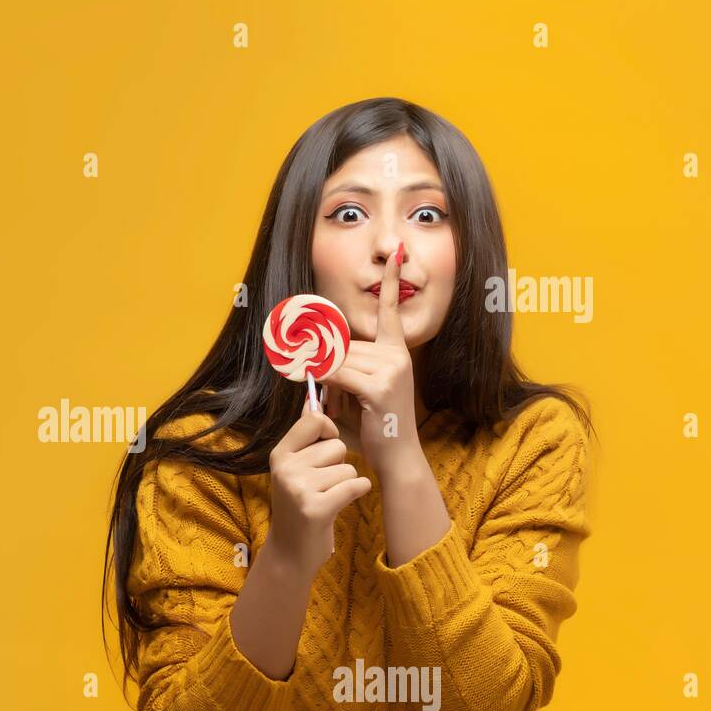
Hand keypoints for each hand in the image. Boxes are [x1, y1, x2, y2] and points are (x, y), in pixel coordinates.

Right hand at [266, 393, 372, 576]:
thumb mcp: (294, 468)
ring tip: (327, 497)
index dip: (328, 432)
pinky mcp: (316, 508)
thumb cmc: (299, 504)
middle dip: (338, 464)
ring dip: (346, 482)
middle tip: (322, 485)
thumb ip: (304, 436)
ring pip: (348, 467)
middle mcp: (286, 468)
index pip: (315, 420)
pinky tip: (340, 504)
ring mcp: (299, 489)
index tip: (322, 449)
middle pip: (337, 445)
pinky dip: (356, 493)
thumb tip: (312, 398)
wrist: (290, 552)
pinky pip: (356, 485)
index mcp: (280, 454)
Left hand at [322, 242, 420, 477]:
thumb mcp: (356, 394)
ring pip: (337, 361)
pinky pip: (337, 374)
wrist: (396, 458)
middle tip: (330, 396)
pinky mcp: (379, 385)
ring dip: (325, 383)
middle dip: (327, 368)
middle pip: (343, 345)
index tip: (397, 252)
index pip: (391, 310)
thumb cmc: (375, 428)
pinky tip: (329, 399)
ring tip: (340, 408)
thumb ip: (339, 371)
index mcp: (396, 353)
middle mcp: (396, 355)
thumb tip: (313, 357)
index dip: (391, 280)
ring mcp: (390, 368)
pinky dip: (324, 384)